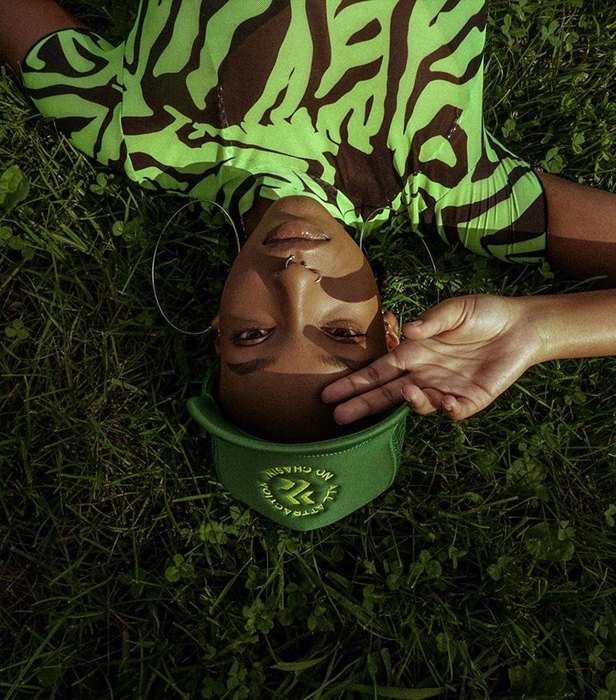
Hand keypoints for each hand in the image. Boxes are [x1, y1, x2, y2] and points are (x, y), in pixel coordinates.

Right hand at [321, 294, 545, 421]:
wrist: (521, 326)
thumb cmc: (483, 313)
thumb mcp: (455, 310)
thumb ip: (432, 321)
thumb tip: (409, 331)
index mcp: (414, 353)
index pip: (377, 372)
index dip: (354, 383)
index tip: (330, 394)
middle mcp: (424, 373)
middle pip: (387, 394)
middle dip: (363, 405)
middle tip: (339, 417)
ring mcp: (446, 388)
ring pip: (418, 403)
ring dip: (411, 401)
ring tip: (410, 392)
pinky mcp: (470, 399)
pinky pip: (454, 410)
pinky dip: (448, 409)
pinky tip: (445, 401)